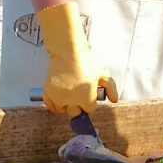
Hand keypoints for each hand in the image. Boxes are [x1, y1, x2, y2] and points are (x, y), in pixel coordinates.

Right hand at [37, 2, 117, 116]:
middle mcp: (72, 100)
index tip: (88, 95)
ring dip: (66, 105)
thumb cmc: (86, 60)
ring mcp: (59, 97)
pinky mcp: (48, 92)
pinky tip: (59, 98)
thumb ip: (111, 88)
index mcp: (87, 97)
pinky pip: (50, 106)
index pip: (89, 109)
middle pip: (75, 112)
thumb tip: (114, 100)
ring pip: (62, 110)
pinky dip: (54, 104)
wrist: (68, 50)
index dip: (89, 102)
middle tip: (77, 94)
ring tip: (68, 95)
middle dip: (77, 106)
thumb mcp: (103, 73)